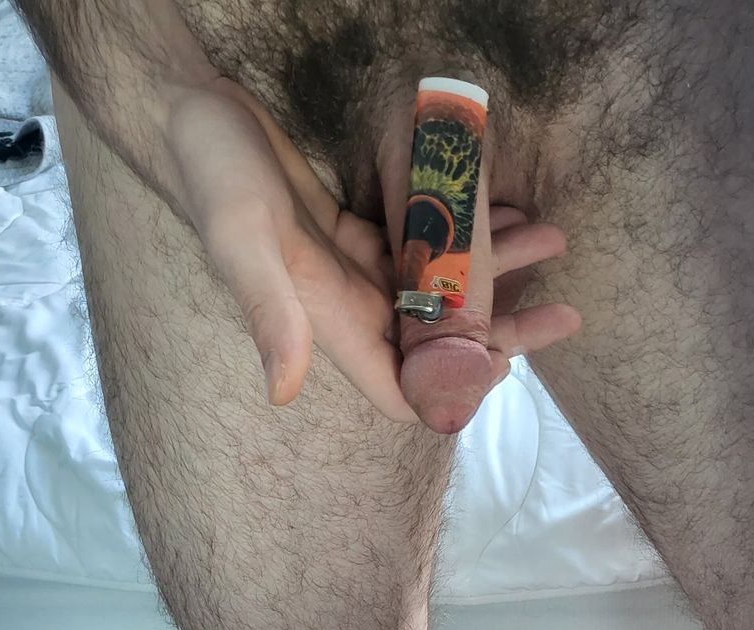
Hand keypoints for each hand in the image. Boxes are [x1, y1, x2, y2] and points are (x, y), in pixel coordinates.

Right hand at [162, 79, 578, 426]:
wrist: (187, 114)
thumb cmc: (210, 173)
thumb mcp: (239, 239)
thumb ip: (267, 312)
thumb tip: (283, 391)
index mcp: (328, 322)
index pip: (402, 387)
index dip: (453, 392)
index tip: (507, 366)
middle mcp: (348, 307)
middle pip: (439, 345)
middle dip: (503, 334)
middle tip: (566, 313)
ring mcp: (356, 271)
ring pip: (442, 293)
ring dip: (498, 273)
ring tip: (553, 238)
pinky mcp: (358, 233)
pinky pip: (426, 246)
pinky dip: (466, 232)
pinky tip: (505, 207)